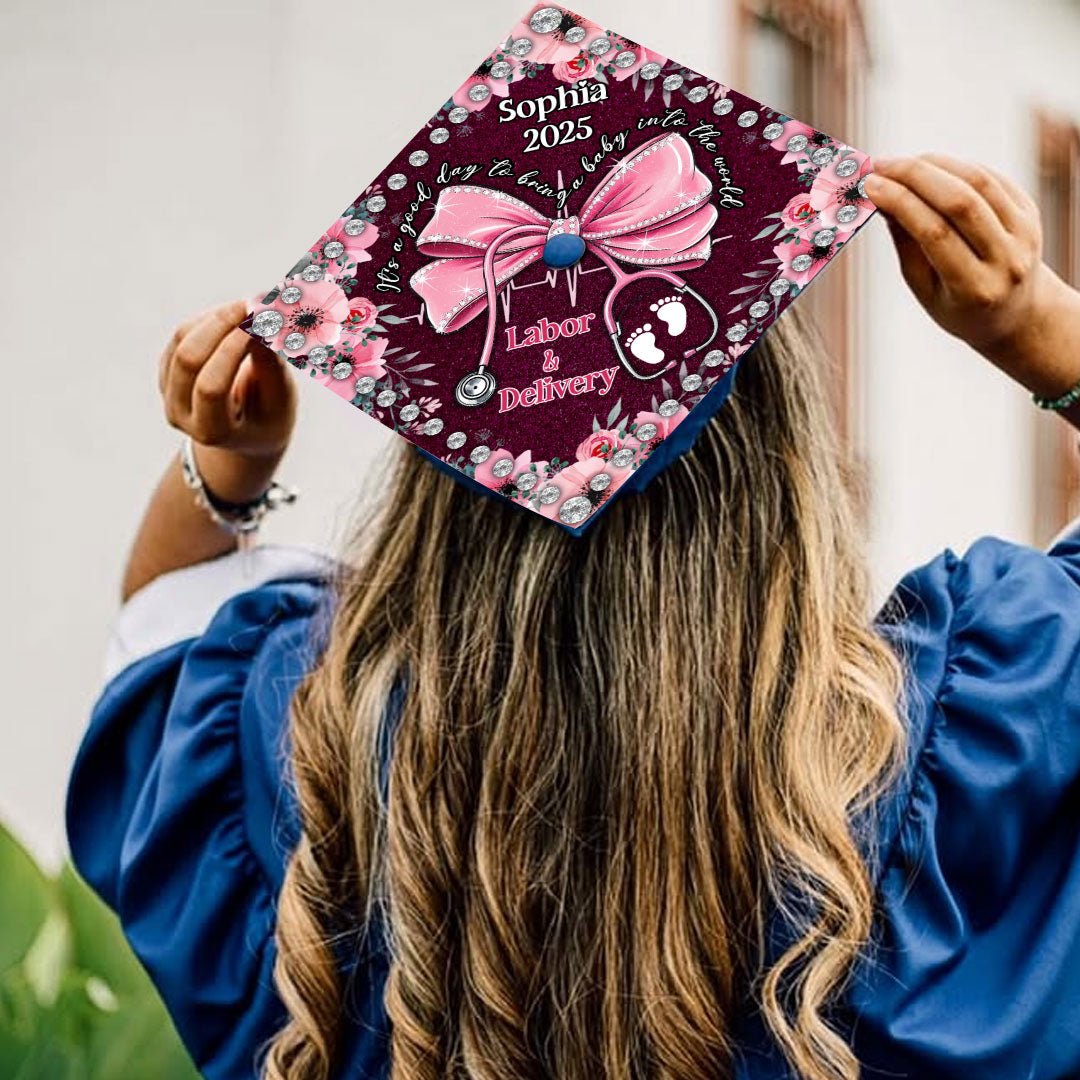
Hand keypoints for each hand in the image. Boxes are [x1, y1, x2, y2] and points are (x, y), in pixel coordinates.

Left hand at [159, 299, 296, 502]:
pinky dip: (210, 319)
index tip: (260, 323)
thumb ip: (270, 365)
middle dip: (220, 324)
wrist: (245, 434)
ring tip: (250, 310)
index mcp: (211, 431)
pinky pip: (183, 333)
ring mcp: (168, 391)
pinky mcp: (167, 369)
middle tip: (252, 304)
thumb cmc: (268, 419)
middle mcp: (181, 413)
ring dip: (218, 317)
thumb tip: (262, 321)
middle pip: (188, 358)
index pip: (210, 386)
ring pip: (183, 338)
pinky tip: (236, 319)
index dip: (232, 350)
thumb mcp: (279, 401)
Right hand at [865, 154, 1079, 398]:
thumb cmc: (959, 306)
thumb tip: (883, 199)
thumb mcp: (925, 290)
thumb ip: (907, 245)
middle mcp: (1007, 259)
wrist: (1015, 313)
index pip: (935, 233)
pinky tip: (932, 168)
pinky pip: (992, 179)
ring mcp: (1026, 232)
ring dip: (936, 165)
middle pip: (960, 202)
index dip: (901, 203)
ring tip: (903, 163)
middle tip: (881, 166)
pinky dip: (958, 167)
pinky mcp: (1031, 212)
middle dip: (916, 176)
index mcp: (975, 288)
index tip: (870, 185)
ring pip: (979, 182)